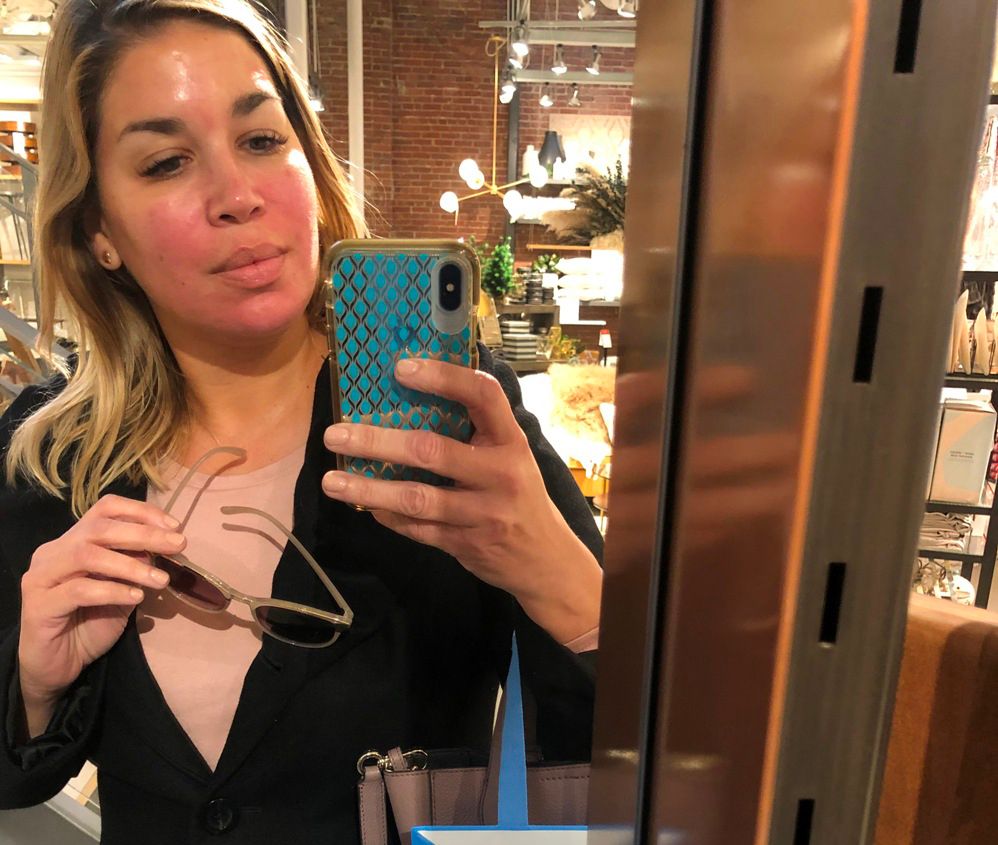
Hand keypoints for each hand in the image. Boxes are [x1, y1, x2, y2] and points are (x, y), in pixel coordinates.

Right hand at [17, 495, 185, 714]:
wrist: (58, 666)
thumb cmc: (91, 623)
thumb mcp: (123, 589)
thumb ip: (137, 565)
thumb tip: (164, 544)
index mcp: (73, 541)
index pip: (105, 509)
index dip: (141, 512)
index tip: (174, 526)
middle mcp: (53, 552)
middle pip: (98, 528)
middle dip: (143, 534)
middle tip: (178, 545)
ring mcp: (42, 577)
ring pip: (87, 555)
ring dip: (130, 565)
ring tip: (161, 579)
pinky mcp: (39, 606)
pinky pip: (79, 590)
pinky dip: (112, 591)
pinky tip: (136, 599)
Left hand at [322, 358, 601, 643]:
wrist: (547, 561)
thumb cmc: (520, 494)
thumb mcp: (512, 456)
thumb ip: (476, 432)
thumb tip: (412, 397)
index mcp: (511, 441)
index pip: (482, 396)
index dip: (442, 377)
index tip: (400, 368)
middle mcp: (500, 474)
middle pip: (431, 451)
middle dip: (377, 441)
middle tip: (336, 433)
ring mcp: (483, 513)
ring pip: (416, 498)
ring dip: (368, 489)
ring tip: (331, 480)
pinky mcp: (466, 545)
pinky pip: (417, 529)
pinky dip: (387, 516)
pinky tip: (365, 505)